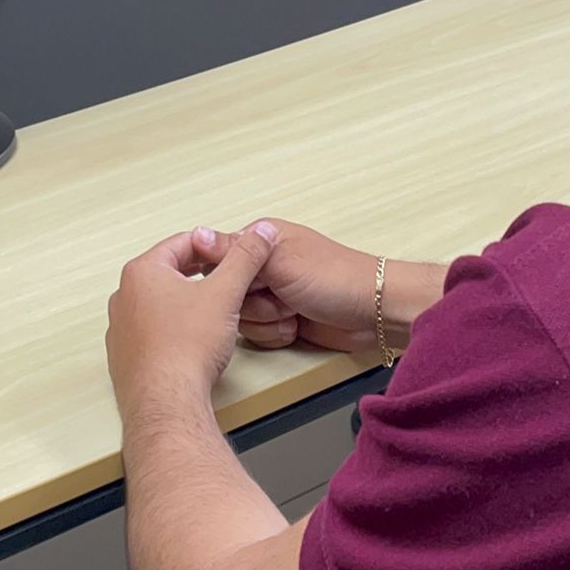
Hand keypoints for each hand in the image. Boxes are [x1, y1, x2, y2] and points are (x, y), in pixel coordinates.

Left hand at [106, 223, 278, 417]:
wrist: (167, 402)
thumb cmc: (186, 350)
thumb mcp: (226, 292)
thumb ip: (245, 258)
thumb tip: (259, 234)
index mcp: (142, 271)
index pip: (182, 243)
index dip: (213, 248)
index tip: (230, 256)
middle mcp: (124, 296)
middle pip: (168, 272)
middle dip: (199, 274)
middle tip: (224, 282)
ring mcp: (120, 327)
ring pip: (158, 302)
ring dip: (184, 302)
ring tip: (209, 313)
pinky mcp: (124, 355)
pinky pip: (150, 331)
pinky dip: (171, 330)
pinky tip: (189, 342)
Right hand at [192, 219, 379, 352]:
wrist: (374, 313)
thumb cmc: (335, 277)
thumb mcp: (280, 262)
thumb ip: (235, 252)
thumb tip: (195, 234)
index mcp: (260, 242)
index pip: (218, 260)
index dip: (224, 279)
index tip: (236, 287)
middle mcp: (264, 267)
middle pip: (227, 295)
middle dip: (252, 305)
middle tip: (279, 296)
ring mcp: (273, 294)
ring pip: (241, 319)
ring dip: (267, 321)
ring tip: (293, 312)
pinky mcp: (281, 319)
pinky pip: (258, 335)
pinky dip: (276, 335)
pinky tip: (296, 327)